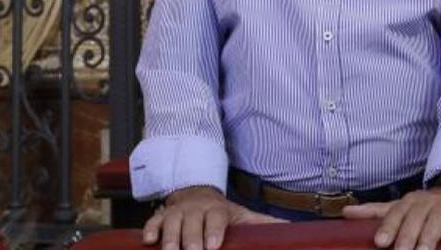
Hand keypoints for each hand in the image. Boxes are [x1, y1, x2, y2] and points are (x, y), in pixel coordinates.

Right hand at [141, 186, 285, 249]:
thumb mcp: (243, 216)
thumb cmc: (221, 214)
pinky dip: (151, 229)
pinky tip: (149, 241)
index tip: (213, 245)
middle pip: (192, 223)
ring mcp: (178, 212)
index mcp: (217, 211)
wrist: (197, 195)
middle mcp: (196, 210)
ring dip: (170, 238)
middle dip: (190, 239)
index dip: (214, 231)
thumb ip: (263, 224)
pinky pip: (153, 221)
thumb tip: (291, 229)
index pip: (216, 219)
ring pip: (172, 223)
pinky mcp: (162, 217)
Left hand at [342, 187, 440, 249]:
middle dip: (407, 235)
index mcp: (409, 201)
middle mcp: (427, 201)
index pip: (396, 213)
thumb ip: (374, 212)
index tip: (380, 242)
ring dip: (429, 235)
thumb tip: (345, 212)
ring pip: (438, 218)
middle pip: (416, 217)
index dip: (388, 227)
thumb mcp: (400, 208)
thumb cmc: (424, 209)